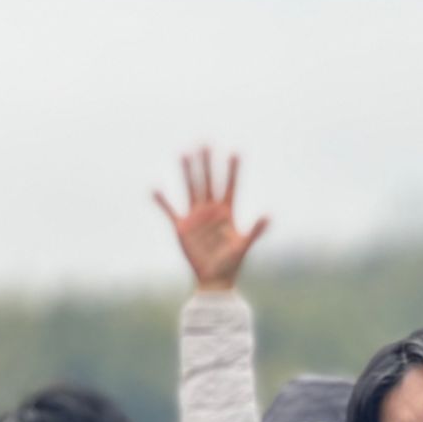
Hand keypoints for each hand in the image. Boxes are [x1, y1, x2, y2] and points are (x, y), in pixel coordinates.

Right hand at [154, 147, 269, 291]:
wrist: (214, 279)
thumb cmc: (231, 263)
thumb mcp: (243, 246)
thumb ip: (255, 230)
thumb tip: (268, 215)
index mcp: (227, 212)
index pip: (230, 186)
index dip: (233, 170)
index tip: (236, 151)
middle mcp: (211, 210)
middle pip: (208, 181)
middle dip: (207, 162)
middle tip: (205, 142)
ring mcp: (195, 217)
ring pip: (191, 188)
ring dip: (187, 172)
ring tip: (184, 153)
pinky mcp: (181, 227)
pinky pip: (170, 210)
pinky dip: (162, 201)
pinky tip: (154, 188)